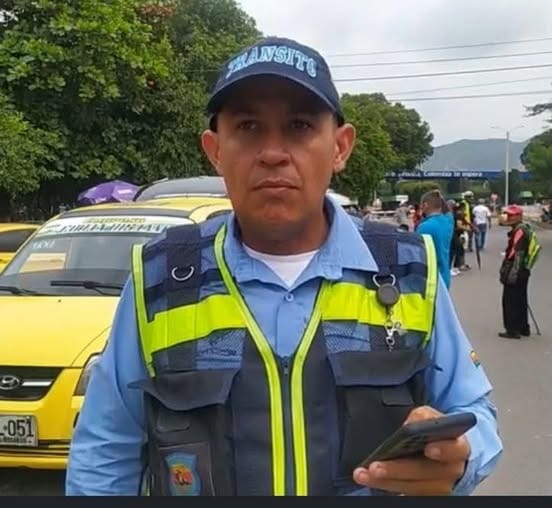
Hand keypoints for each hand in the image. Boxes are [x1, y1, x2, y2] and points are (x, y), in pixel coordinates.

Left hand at [353, 406, 470, 495]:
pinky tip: (370, 480)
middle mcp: (451, 470)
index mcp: (458, 447)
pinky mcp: (425, 493)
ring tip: (364, 475)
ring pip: (412, 487)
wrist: (441, 448)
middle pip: (425, 473)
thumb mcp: (430, 416)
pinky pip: (405, 492)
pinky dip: (386, 486)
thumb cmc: (435, 432)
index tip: (428, 448)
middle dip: (398, 470)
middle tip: (375, 467)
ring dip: (385, 482)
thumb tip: (410, 425)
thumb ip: (422, 417)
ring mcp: (438, 486)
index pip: (455, 449)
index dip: (443, 449)